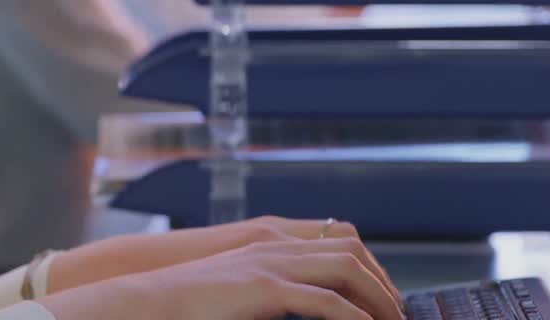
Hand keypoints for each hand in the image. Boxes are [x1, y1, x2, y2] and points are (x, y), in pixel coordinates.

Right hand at [50, 216, 391, 300]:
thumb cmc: (189, 296)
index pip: (340, 237)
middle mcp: (275, 242)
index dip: (371, 265)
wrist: (149, 295)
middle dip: (384, 282)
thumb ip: (272, 284)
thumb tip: (301, 300)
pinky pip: (326, 301)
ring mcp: (270, 261)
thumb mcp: (239, 281)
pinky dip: (354, 317)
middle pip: (352, 249)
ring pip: (347, 269)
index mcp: (270, 238)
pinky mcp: (263, 288)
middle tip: (400, 314)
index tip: (385, 296)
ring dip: (379, 299)